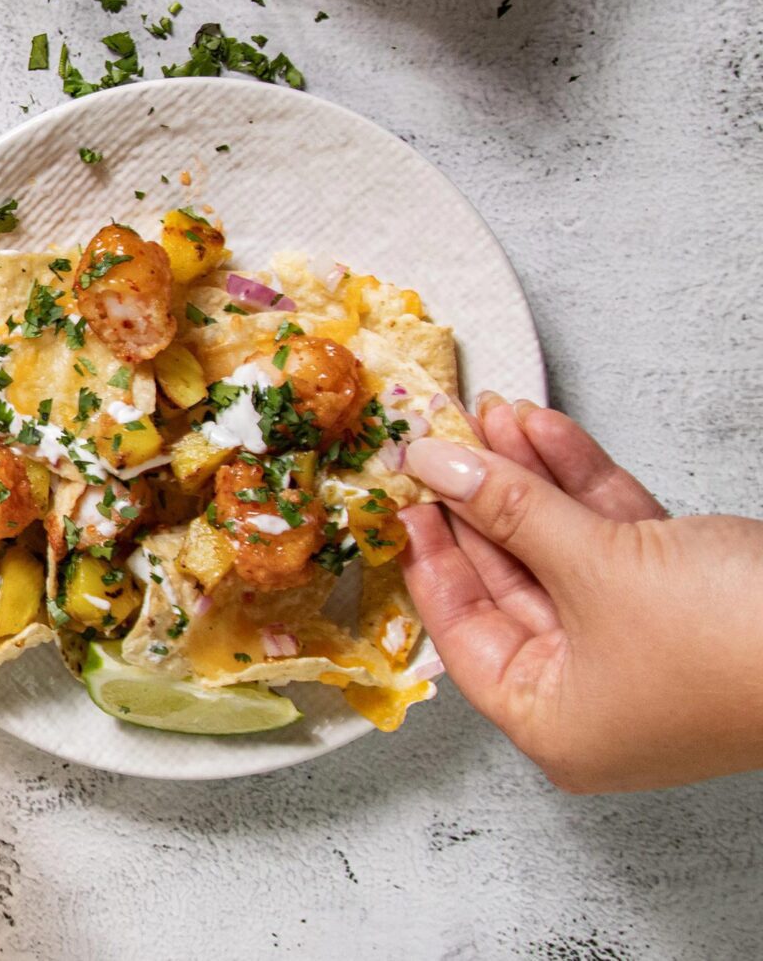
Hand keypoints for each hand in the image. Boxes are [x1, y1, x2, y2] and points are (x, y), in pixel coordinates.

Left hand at [399, 395, 762, 792]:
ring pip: (562, 548)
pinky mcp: (688, 601)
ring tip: (490, 413)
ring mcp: (641, 649)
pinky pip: (615, 538)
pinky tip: (545, 431)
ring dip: (529, 477)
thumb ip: (510, 510)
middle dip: (481, 497)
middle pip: (510, 580)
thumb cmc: (735, 644)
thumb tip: (439, 467)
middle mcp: (592, 695)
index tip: (406, 492)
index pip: (461, 630)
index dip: (432, 553)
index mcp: (553, 723)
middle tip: (442, 435)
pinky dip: (583, 485)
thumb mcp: (598, 567)